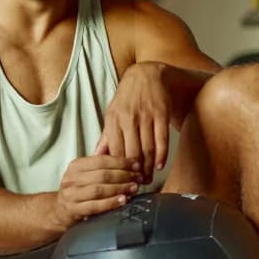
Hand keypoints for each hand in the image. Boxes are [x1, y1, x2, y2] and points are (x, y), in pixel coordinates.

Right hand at [54, 153, 140, 233]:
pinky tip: (123, 200)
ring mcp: (71, 194)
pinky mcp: (73, 209)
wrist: (60, 209)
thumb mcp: (86, 174)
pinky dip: (111, 202)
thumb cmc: (79, 190)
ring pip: (99, 189)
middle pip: (102, 175)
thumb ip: (103, 167)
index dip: (121, 162)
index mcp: (76, 166)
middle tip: (138, 178)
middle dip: (124, 176)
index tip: (136, 165)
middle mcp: (71, 178)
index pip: (101, 160)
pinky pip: (95, 205)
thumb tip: (131, 162)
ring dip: (120, 188)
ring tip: (134, 188)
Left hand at [100, 62, 173, 183]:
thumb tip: (96, 156)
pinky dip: (161, 154)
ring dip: (147, 166)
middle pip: (131, 152)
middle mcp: (128, 118)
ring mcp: (145, 116)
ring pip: (147, 147)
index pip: (114, 150)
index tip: (121, 181)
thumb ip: (106, 136)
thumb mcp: (112, 114)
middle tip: (137, 184)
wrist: (147, 74)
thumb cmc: (127, 99)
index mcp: (113, 120)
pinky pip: (161, 138)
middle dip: (134, 172)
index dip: (118, 169)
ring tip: (147, 178)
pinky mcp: (161, 113)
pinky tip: (159, 165)